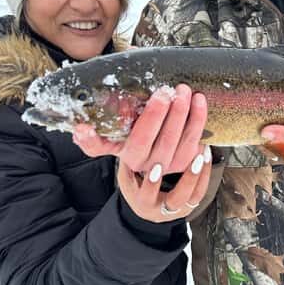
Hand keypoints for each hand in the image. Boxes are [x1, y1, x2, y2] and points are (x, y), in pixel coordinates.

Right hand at [73, 84, 212, 221]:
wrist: (147, 194)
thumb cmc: (131, 155)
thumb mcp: (111, 149)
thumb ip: (94, 141)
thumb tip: (79, 128)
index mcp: (131, 160)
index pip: (142, 138)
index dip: (153, 117)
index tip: (162, 94)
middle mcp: (151, 169)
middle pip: (166, 141)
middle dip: (176, 113)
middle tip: (181, 90)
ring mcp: (171, 174)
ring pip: (185, 148)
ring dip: (193, 121)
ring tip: (196, 98)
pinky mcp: (188, 177)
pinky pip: (199, 157)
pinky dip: (203, 138)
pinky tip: (204, 118)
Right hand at [115, 146, 211, 222]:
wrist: (147, 208)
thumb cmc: (135, 187)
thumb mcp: (126, 177)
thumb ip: (128, 162)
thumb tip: (128, 135)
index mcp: (143, 203)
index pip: (147, 195)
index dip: (152, 182)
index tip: (157, 166)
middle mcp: (162, 210)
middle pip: (178, 199)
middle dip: (188, 179)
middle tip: (196, 159)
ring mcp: (179, 209)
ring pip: (194, 195)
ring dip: (201, 173)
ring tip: (204, 153)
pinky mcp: (191, 204)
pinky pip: (201, 191)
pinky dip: (205, 173)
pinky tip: (206, 156)